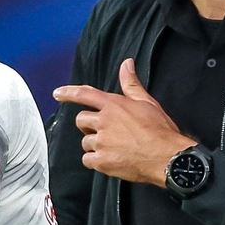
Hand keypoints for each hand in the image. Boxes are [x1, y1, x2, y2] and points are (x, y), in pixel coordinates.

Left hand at [53, 58, 193, 186]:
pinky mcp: (102, 161)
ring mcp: (102, 142)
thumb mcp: (147, 102)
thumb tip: (126, 63)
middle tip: (104, 132)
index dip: (68, 93)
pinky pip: (88, 160)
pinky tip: (109, 160)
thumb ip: (131, 83)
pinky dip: (96, 161)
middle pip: (81, 120)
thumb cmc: (160, 130)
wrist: (167, 157)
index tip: (57, 93)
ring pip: (85, 142)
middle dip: (89, 126)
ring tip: (113, 148)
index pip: (85, 94)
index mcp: (113, 105)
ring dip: (94, 145)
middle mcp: (104, 121)